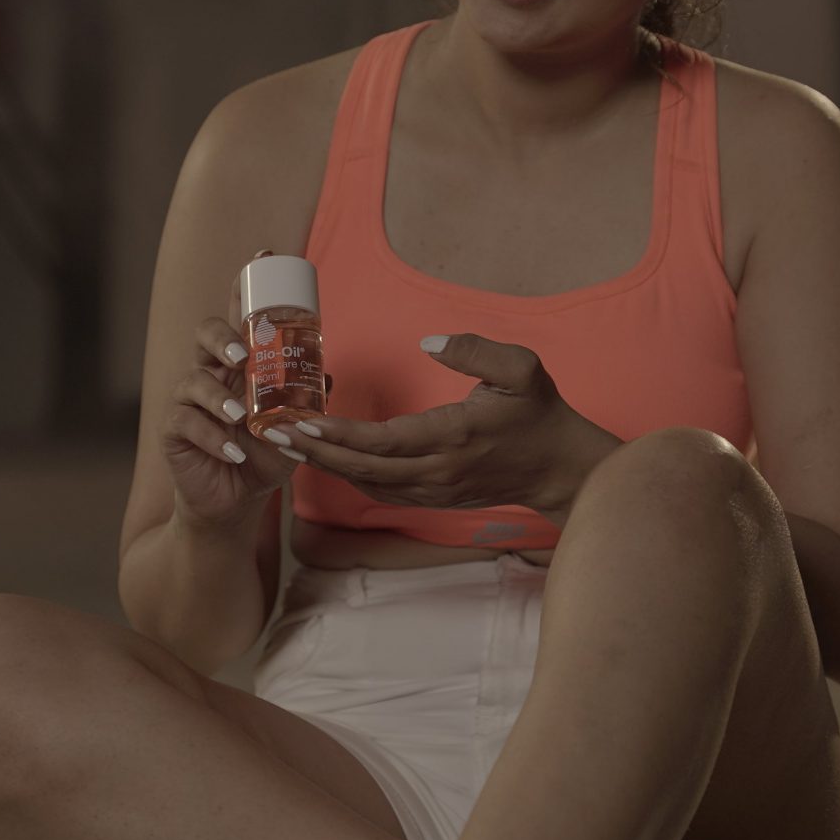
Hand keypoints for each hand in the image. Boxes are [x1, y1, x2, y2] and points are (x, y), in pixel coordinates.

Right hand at [161, 251, 332, 529]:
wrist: (237, 500)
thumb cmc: (264, 456)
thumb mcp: (294, 428)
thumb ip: (306, 402)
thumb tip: (326, 376)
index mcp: (240, 364)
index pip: (241, 316)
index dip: (248, 285)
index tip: (264, 255)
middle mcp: (213, 373)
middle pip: (206, 334)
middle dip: (222, 338)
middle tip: (241, 356)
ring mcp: (190, 401)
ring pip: (192, 380)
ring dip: (218, 398)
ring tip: (239, 417)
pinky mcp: (175, 431)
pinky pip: (185, 423)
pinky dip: (212, 437)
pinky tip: (233, 451)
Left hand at [263, 332, 613, 521]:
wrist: (562, 470)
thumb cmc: (541, 414)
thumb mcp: (523, 369)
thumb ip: (476, 350)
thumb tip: (428, 342)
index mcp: (456, 435)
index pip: (386, 441)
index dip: (342, 436)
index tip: (307, 422)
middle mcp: (440, 469)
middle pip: (366, 469)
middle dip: (318, 454)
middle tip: (277, 435)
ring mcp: (436, 490)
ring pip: (370, 484)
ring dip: (328, 467)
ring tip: (290, 444)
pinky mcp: (435, 498)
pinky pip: (384, 492)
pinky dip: (351, 477)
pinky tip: (327, 459)